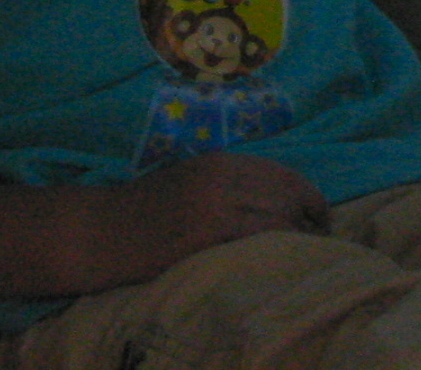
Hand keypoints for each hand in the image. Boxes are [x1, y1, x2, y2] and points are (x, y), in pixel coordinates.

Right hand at [123, 151, 330, 264]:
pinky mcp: (205, 235)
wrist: (99, 231)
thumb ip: (228, 183)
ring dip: (297, 236)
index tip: (320, 214)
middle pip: (286, 194)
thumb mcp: (189, 180)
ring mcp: (214, 206)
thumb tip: (273, 199)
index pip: (281, 173)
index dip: (308, 194)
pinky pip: (256, 239)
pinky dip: (275, 249)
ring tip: (304, 253)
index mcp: (219, 160)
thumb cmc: (143, 210)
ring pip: (277, 217)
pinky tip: (279, 260)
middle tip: (320, 238)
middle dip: (309, 217)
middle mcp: (222, 177)